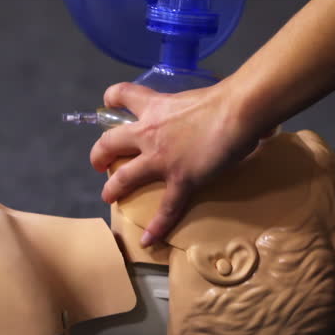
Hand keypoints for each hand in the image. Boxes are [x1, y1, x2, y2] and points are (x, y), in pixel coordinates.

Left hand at [89, 80, 267, 245]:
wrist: (236, 112)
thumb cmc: (223, 99)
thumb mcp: (195, 97)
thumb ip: (193, 106)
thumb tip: (212, 109)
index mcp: (155, 106)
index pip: (123, 94)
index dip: (112, 98)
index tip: (108, 104)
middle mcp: (149, 132)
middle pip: (110, 142)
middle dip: (99, 154)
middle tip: (99, 163)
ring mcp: (161, 159)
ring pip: (125, 177)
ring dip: (113, 188)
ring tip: (108, 196)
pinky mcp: (180, 180)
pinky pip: (166, 208)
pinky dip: (157, 226)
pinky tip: (148, 240)